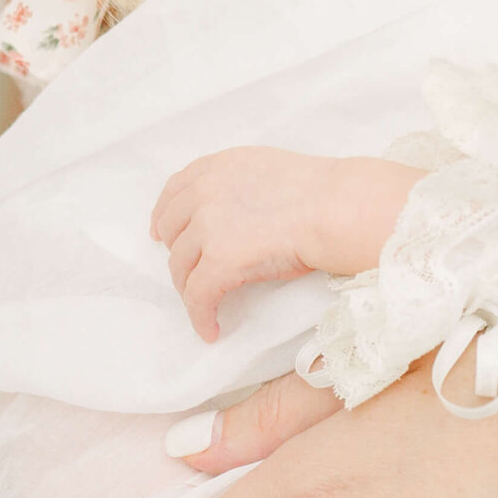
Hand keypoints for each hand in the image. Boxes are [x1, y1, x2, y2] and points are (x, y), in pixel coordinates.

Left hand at [152, 148, 417, 338]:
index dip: (165, 214)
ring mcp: (208, 228)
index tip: (162, 231)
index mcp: (217, 168)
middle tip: (189, 269)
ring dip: (189, 288)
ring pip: (181, 266)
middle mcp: (204, 194)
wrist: (335, 208)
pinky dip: (201, 316)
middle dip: (177, 251)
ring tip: (204, 304)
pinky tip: (211, 329)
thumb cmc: (321, 192)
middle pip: (173, 230)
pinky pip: (198, 296)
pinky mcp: (217, 262)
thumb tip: (237, 210)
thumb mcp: (267, 169)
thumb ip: (240, 184)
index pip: (176, 190)